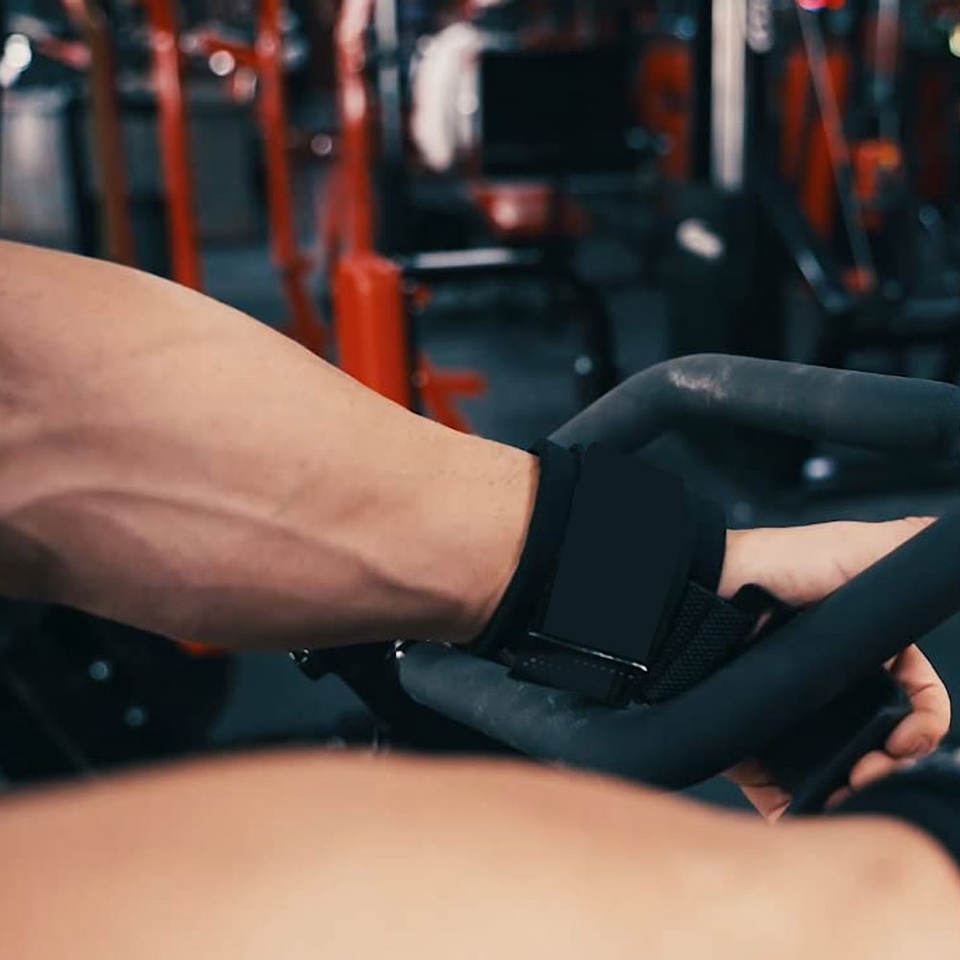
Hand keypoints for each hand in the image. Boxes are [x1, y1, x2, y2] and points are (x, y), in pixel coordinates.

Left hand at [718, 518, 950, 819]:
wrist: (705, 594)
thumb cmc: (777, 567)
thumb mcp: (856, 550)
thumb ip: (907, 547)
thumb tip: (946, 534)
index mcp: (866, 655)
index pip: (915, 702)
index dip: (923, 725)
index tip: (908, 738)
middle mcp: (834, 692)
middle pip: (884, 748)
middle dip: (892, 766)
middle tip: (873, 772)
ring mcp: (796, 723)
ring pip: (843, 776)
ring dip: (855, 794)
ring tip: (845, 792)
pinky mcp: (757, 750)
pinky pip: (786, 794)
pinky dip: (802, 812)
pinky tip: (811, 815)